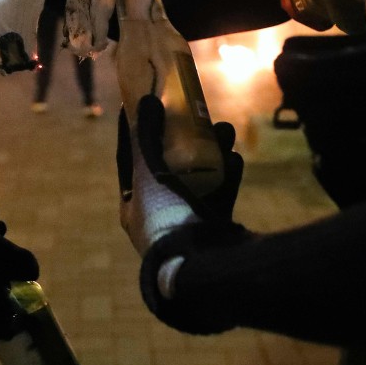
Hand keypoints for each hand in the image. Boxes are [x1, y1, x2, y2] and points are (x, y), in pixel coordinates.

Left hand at [116, 95, 242, 255]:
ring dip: (214, 151)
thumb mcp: (147, 174)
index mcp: (133, 205)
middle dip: (185, 137)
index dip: (135, 132)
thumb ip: (146, 138)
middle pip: (171, 164)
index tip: (140, 106)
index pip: (129, 160)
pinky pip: (222, 194)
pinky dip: (228, 175)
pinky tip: (236, 157)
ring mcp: (188, 220)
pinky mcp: (215, 226)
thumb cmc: (164, 217)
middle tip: (195, 114)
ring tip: (225, 129)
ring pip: (201, 176)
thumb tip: (145, 101)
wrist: (199, 263)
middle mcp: (159, 213)